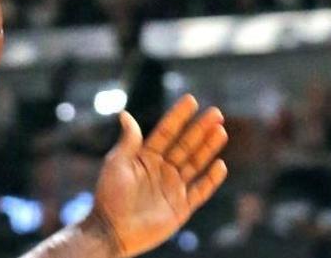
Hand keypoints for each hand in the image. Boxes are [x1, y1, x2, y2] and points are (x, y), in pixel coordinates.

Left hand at [87, 95, 228, 257]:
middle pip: (186, 145)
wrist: (113, 229)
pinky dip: (211, 179)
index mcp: (145, 157)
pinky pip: (200, 191)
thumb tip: (125, 113)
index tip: (191, 100)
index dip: (178, 116)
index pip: (166, 132)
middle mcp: (161, 169)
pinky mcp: (181, 207)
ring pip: (195, 164)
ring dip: (208, 148)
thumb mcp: (116, 163)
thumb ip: (128, 141)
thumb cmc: (110, 195)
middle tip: (216, 113)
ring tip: (221, 131)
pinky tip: (220, 165)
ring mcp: (173, 187)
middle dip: (200, 129)